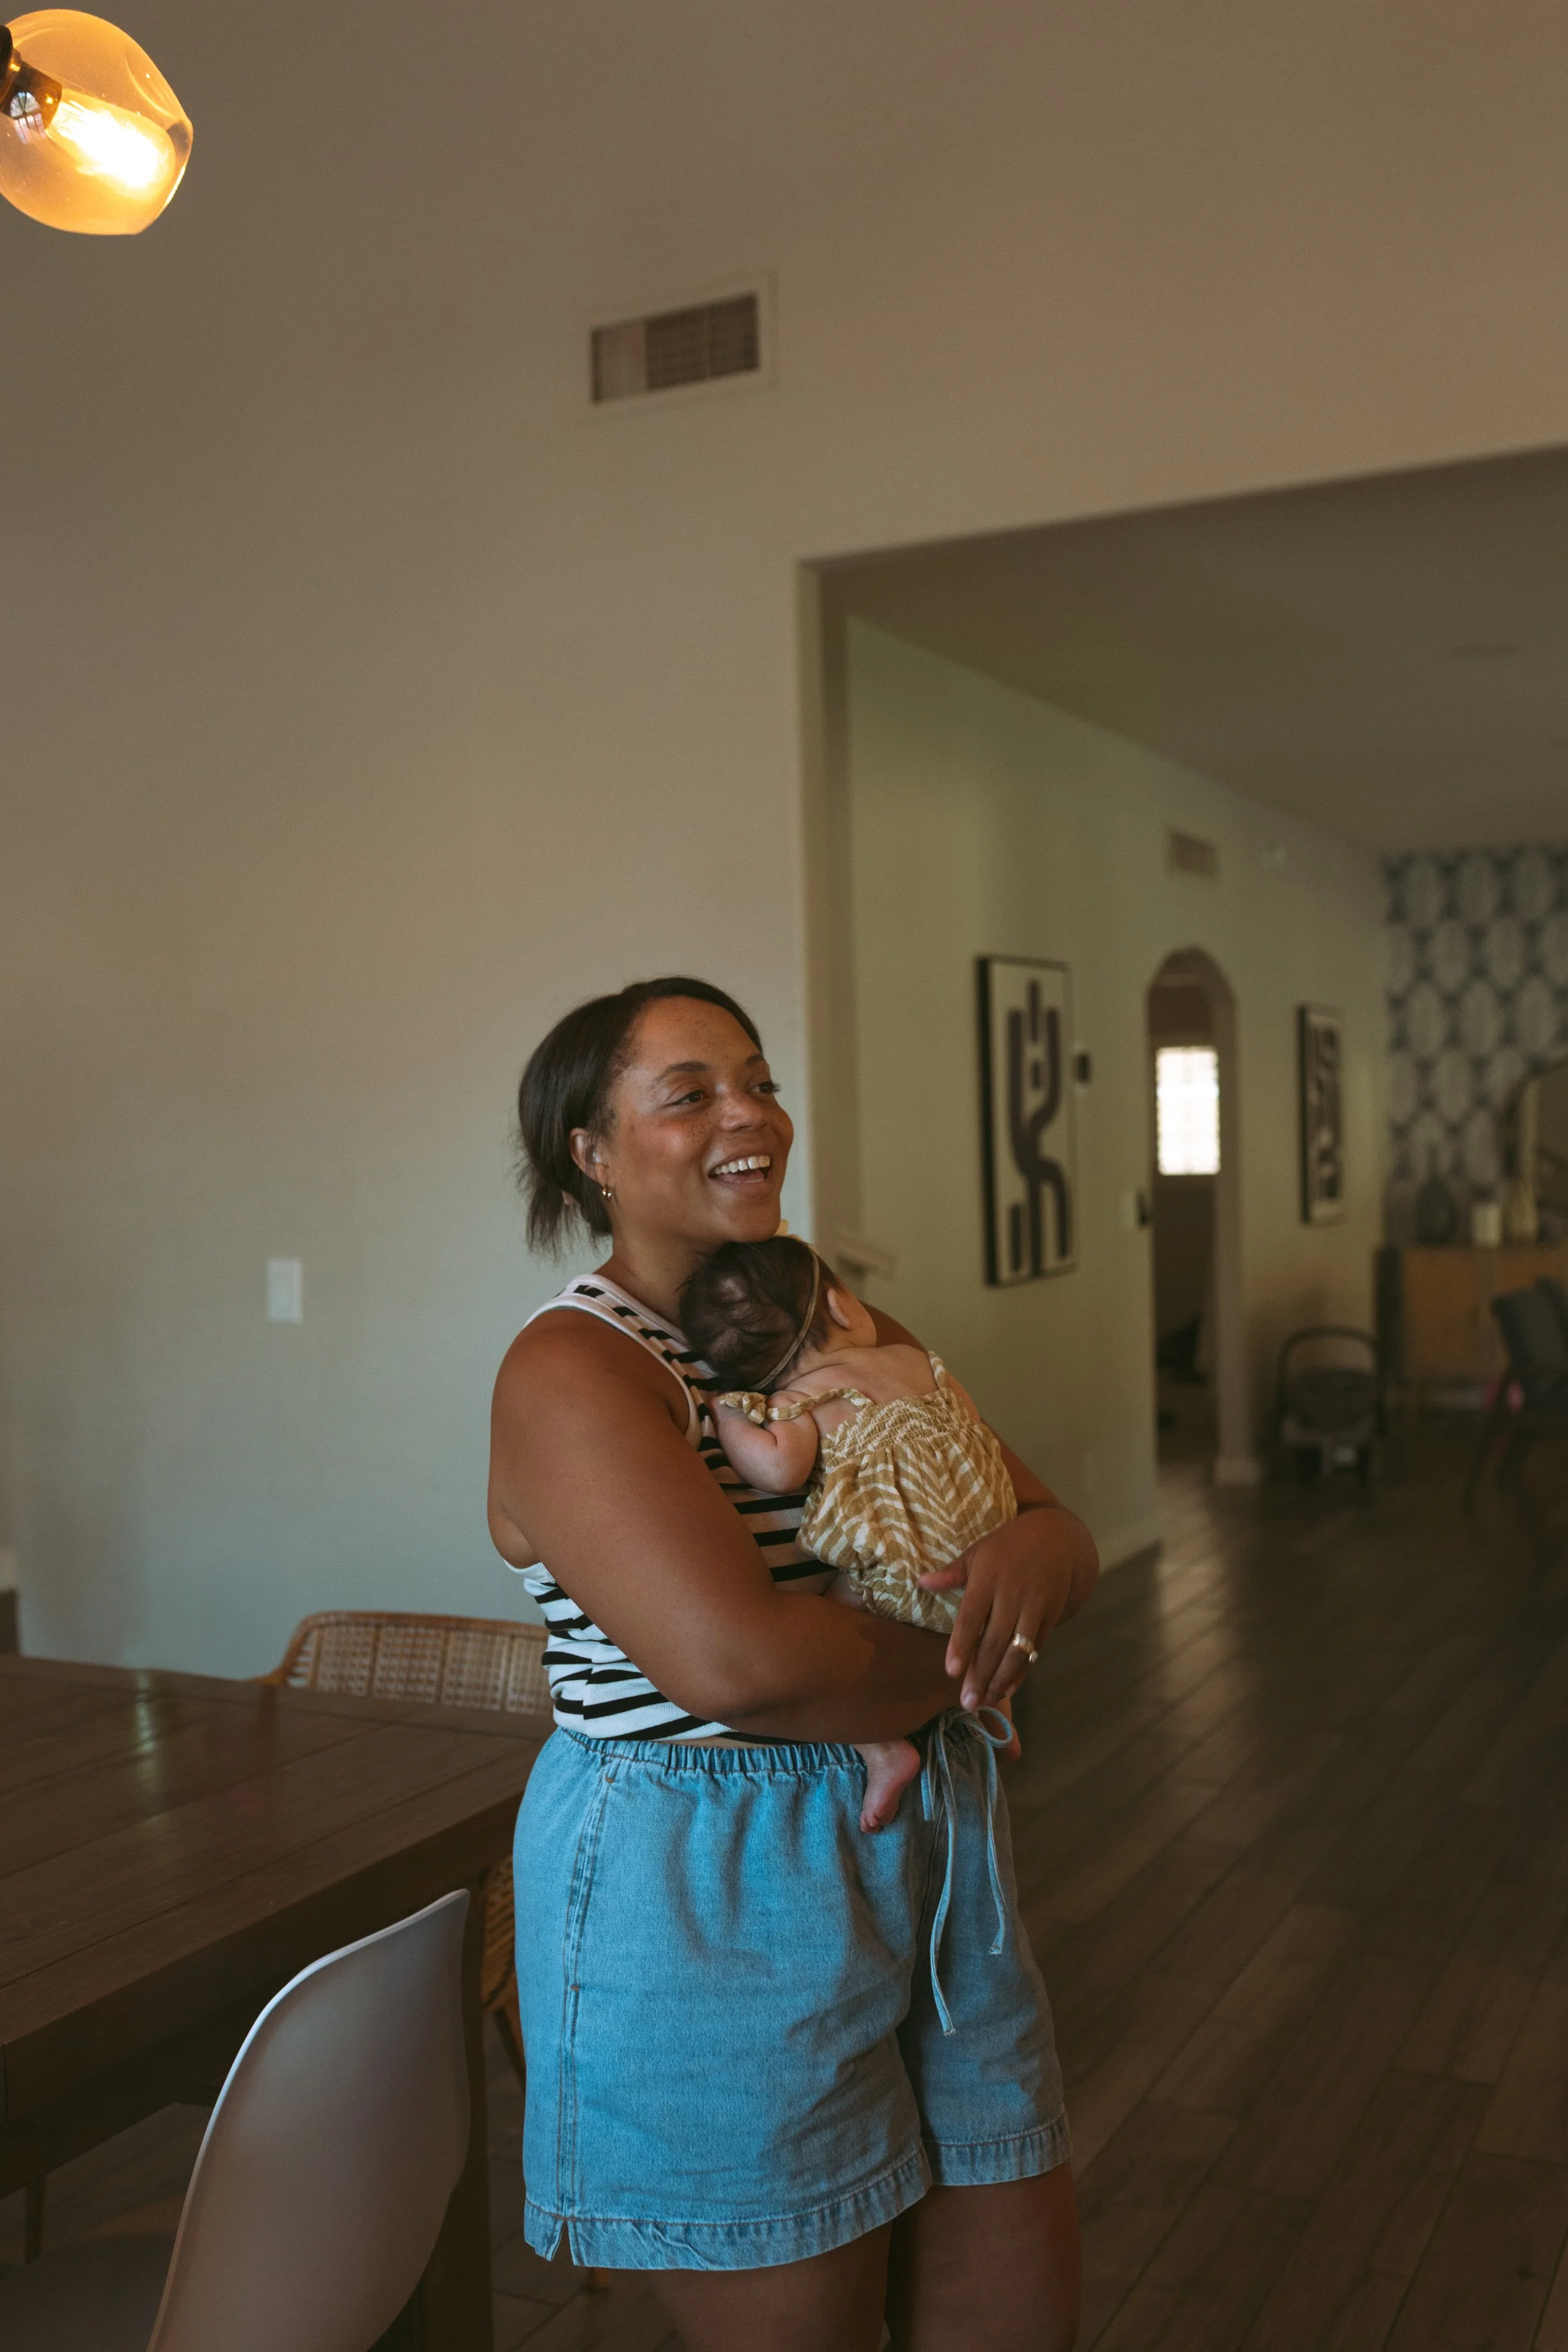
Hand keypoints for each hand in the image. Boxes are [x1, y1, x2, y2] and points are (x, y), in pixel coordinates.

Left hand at [919, 1503, 1096, 1710]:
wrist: (1059, 1539)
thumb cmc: (1009, 1545)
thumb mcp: (979, 1551)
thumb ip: (952, 1572)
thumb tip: (921, 1582)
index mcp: (989, 1578)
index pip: (972, 1616)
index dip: (961, 1645)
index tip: (951, 1671)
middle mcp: (1013, 1595)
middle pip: (995, 1641)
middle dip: (980, 1674)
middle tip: (966, 1702)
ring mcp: (1035, 1608)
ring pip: (1017, 1650)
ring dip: (1000, 1679)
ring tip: (985, 1701)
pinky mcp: (1051, 1617)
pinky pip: (1035, 1649)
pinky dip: (1022, 1671)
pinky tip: (1007, 1689)